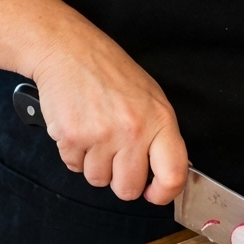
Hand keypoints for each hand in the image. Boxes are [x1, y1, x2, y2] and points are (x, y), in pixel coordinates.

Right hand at [29, 23, 187, 205]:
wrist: (69, 50)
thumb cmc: (109, 71)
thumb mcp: (150, 96)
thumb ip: (160, 134)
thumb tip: (166, 171)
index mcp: (159, 119)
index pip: (173, 174)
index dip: (163, 193)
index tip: (153, 193)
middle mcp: (133, 130)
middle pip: (128, 188)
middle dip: (119, 179)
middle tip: (115, 156)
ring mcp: (102, 136)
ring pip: (97, 181)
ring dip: (94, 164)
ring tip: (95, 132)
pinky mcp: (72, 138)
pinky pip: (74, 167)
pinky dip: (74, 153)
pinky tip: (79, 127)